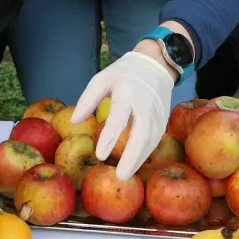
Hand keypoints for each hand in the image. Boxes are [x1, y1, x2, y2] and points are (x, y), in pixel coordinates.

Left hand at [72, 50, 175, 178]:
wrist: (156, 63)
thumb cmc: (124, 72)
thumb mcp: (102, 79)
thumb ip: (87, 100)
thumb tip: (74, 122)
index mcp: (127, 91)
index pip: (119, 118)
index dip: (110, 138)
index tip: (99, 155)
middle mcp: (145, 103)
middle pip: (142, 134)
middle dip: (132, 157)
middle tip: (120, 175)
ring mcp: (158, 111)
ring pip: (151, 139)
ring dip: (140, 159)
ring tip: (125, 174)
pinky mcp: (164, 117)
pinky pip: (156, 138)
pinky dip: (146, 153)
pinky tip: (136, 163)